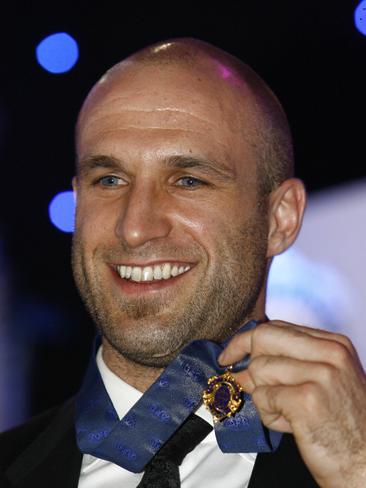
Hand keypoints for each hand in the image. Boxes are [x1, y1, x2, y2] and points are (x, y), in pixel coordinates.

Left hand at [219, 320, 365, 487]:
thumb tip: (241, 366)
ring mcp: (320, 375)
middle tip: (237, 377)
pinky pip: (263, 397)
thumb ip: (285, 366)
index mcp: (334, 345)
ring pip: (259, 369)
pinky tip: (289, 425)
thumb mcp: (321, 384)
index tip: (232, 353)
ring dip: (262, 396)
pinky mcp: (307, 399)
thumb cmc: (342, 426)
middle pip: (264, 337)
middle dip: (242, 355)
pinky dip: (268, 415)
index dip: (248, 339)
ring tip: (285, 413)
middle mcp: (330, 354)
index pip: (278, 327)